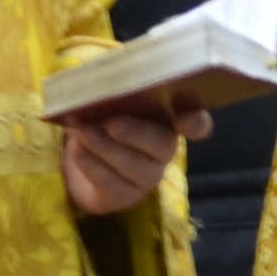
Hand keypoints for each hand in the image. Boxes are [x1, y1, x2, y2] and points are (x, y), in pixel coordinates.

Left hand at [58, 94, 201, 217]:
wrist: (82, 154)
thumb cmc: (103, 115)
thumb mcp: (109, 98)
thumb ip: (113, 88)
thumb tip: (101, 79)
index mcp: (169, 119)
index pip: (197, 124)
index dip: (195, 123)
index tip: (182, 120)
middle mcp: (164, 149)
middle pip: (163, 145)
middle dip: (137, 133)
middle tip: (111, 123)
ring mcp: (147, 176)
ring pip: (137, 168)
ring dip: (109, 149)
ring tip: (85, 134)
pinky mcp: (124, 196)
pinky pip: (113, 185)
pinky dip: (93, 166)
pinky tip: (78, 151)